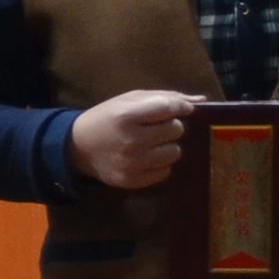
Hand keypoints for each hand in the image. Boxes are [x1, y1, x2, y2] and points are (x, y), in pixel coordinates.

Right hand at [68, 89, 195, 191]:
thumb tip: (201, 102)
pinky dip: (160, 163)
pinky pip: (165, 171)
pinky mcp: (133, 181)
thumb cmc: (106, 119)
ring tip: (151, 143)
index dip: (176, 107)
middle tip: (154, 127)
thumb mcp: (127, 101)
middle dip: (169, 126)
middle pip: (176, 130)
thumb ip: (163, 98)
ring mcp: (132, 164)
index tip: (174, 109)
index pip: (168, 108)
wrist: (77, 149)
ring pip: (175, 152)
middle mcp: (130, 141)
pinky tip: (145, 157)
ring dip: (167, 146)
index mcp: (126, 116)